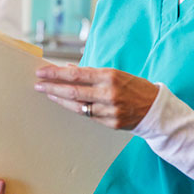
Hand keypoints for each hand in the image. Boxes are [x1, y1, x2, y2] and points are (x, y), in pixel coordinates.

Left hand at [35, 64, 158, 129]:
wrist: (155, 109)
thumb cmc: (133, 86)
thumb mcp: (114, 74)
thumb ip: (91, 73)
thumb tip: (68, 69)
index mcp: (110, 76)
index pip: (76, 74)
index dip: (56, 74)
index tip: (42, 71)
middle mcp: (109, 94)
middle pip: (73, 91)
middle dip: (52, 87)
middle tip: (38, 84)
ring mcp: (109, 111)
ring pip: (77, 106)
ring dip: (60, 100)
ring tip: (48, 94)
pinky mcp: (111, 124)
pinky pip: (88, 116)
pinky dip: (75, 109)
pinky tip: (66, 104)